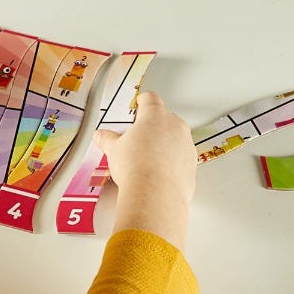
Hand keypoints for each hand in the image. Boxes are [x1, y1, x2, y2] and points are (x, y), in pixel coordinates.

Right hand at [94, 91, 195, 250]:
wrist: (155, 193)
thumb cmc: (136, 167)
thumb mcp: (113, 150)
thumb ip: (107, 139)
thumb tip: (101, 136)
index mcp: (154, 115)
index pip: (150, 99)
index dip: (143, 101)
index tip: (141, 104)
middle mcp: (174, 125)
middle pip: (164, 118)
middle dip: (153, 126)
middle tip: (138, 139)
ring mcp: (186, 143)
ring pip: (176, 137)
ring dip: (165, 143)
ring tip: (148, 158)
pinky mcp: (192, 162)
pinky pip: (182, 156)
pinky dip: (173, 160)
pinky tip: (159, 171)